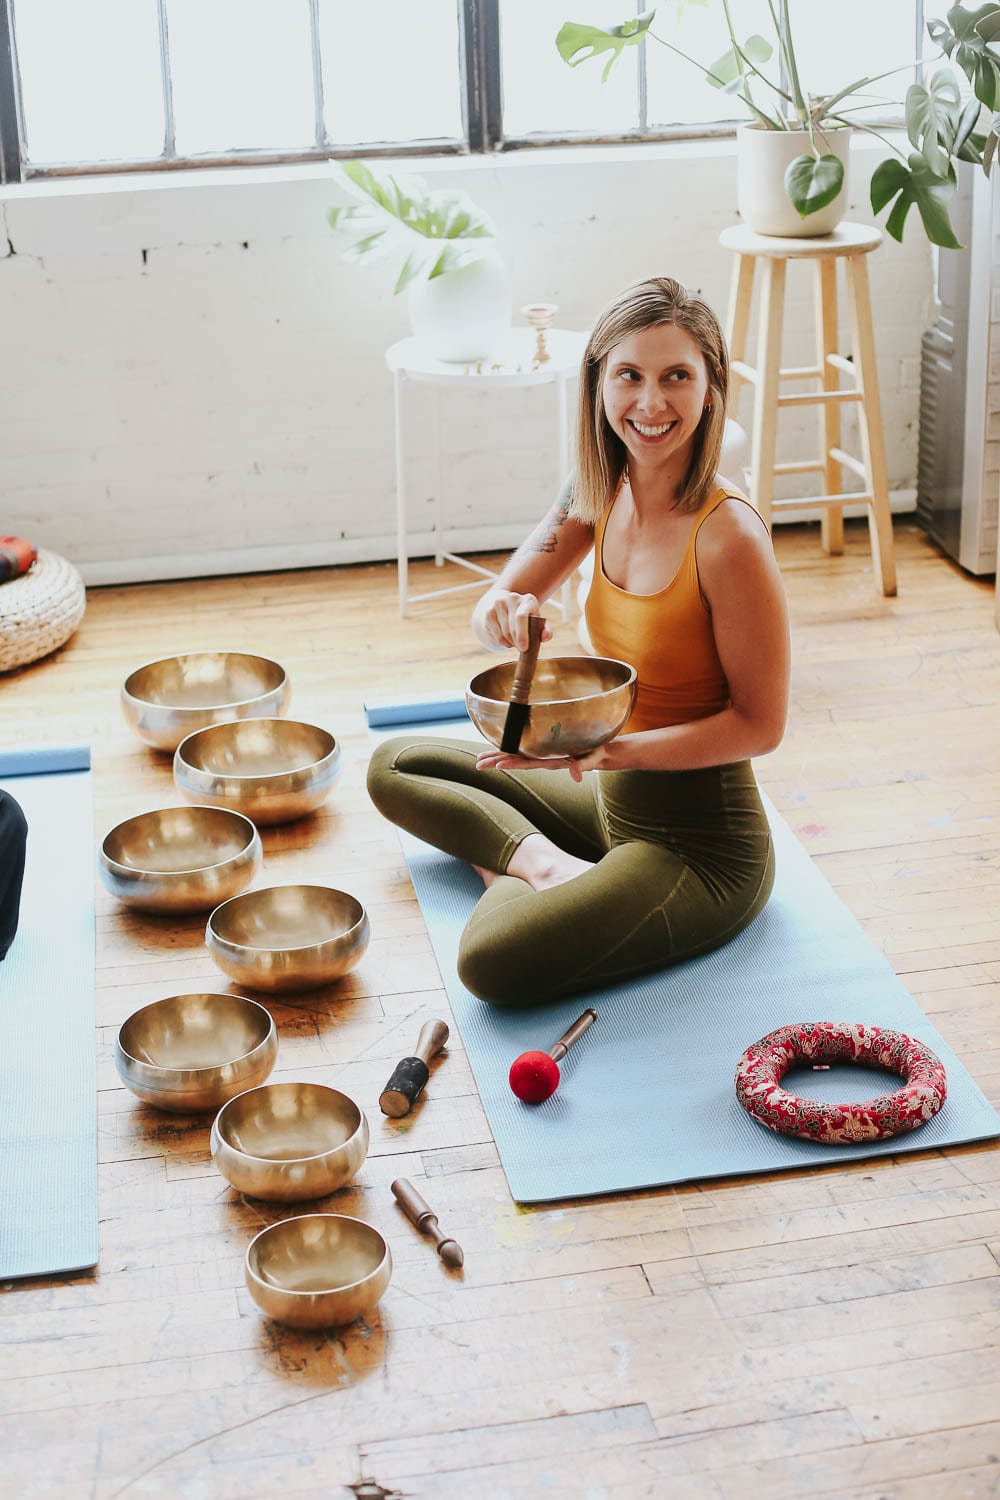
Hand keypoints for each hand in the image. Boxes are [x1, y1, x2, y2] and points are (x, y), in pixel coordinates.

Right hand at [472, 589, 554, 652]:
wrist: (504, 605)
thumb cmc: (525, 618)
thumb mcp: (536, 622)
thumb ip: (544, 631)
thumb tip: (546, 636)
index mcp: (528, 600)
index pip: (521, 617)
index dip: (522, 634)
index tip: (524, 648)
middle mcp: (512, 598)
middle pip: (512, 627)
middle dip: (517, 642)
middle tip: (521, 649)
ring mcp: (498, 604)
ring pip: (504, 632)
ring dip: (510, 642)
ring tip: (515, 642)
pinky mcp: (489, 612)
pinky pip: (496, 634)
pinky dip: (502, 641)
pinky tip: (507, 640)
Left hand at [476, 747, 605, 782]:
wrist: (600, 752)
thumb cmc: (596, 753)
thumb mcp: (591, 759)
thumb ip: (583, 766)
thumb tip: (577, 776)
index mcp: (551, 761)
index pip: (528, 763)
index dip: (513, 764)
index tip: (497, 766)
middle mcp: (543, 759)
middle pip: (516, 761)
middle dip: (496, 761)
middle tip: (477, 765)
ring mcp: (542, 755)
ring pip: (515, 756)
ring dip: (497, 757)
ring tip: (480, 759)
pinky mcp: (543, 750)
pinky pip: (522, 750)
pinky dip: (508, 749)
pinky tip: (497, 750)